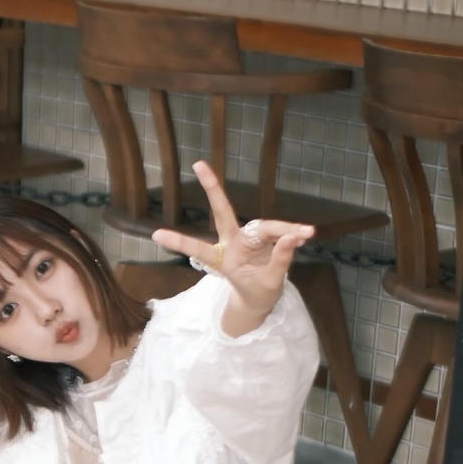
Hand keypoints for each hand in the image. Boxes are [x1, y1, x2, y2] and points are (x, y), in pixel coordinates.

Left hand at [151, 160, 313, 336]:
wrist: (261, 299)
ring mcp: (247, 236)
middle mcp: (231, 243)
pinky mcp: (263, 234)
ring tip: (306, 234)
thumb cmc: (258, 295)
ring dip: (286, 229)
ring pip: (265, 225)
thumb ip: (280, 260)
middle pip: (223, 212)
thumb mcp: (269, 285)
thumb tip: (292, 237)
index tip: (156, 235)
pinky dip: (293, 231)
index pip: (199, 249)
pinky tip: (306, 234)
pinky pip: (280, 230)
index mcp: (223, 260)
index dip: (180, 242)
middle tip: (197, 164)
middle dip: (212, 188)